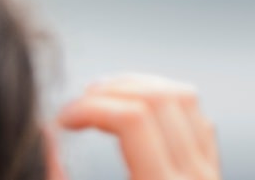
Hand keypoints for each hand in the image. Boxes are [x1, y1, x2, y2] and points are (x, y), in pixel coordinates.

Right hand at [57, 74, 219, 179]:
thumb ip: (62, 177)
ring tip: (104, 99)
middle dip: (108, 90)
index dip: (88, 108)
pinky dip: (161, 99)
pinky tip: (135, 111)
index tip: (64, 119)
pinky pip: (197, 115)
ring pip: (182, 96)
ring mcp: (209, 171)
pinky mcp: (212, 170)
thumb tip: (46, 136)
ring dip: (135, 87)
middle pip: (157, 97)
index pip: (131, 119)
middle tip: (79, 106)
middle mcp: (193, 176)